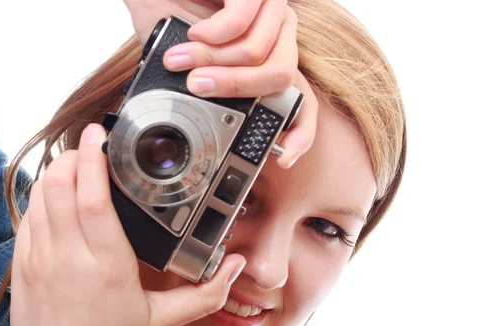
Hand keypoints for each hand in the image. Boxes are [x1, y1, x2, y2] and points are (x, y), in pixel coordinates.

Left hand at [10, 124, 245, 325]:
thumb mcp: (164, 322)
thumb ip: (206, 293)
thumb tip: (236, 268)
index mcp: (106, 266)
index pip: (91, 198)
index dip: (93, 159)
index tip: (99, 134)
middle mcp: (66, 258)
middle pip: (59, 185)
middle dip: (74, 155)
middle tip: (93, 145)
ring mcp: (38, 261)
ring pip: (38, 197)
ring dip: (56, 173)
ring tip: (78, 163)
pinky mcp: (21, 269)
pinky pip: (26, 218)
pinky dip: (40, 197)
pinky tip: (57, 196)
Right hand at [122, 0, 318, 168]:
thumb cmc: (175, 18)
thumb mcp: (194, 66)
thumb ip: (210, 92)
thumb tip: (212, 128)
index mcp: (272, 58)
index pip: (303, 99)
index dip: (301, 132)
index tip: (285, 158)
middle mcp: (281, 34)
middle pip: (279, 77)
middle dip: (234, 86)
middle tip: (196, 86)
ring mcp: (273, 7)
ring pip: (257, 52)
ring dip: (210, 59)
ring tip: (182, 57)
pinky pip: (241, 21)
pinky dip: (211, 34)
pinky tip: (194, 31)